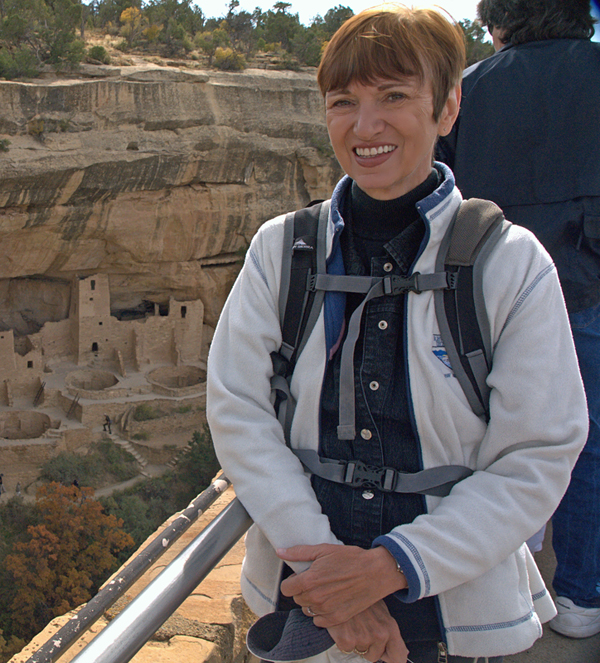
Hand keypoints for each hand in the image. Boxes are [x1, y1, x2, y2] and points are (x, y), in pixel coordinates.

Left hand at [277, 543, 406, 627]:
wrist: (375, 572)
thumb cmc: (350, 558)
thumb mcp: (324, 549)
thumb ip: (299, 552)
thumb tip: (280, 552)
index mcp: (309, 581)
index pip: (286, 589)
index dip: (292, 582)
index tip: (301, 578)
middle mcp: (315, 598)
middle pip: (297, 599)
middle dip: (303, 590)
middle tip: (317, 581)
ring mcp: (326, 610)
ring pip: (308, 610)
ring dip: (313, 601)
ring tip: (326, 590)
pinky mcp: (337, 619)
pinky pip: (319, 620)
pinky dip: (322, 612)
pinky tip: (332, 600)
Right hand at [327, 600, 408, 662]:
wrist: (338, 585)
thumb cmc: (361, 595)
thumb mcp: (380, 609)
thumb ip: (390, 632)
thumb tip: (404, 654)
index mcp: (390, 627)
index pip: (399, 657)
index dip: (392, 659)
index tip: (386, 658)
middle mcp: (379, 634)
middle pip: (375, 656)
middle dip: (368, 647)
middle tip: (362, 628)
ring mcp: (362, 638)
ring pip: (360, 652)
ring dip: (355, 641)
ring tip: (352, 623)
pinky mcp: (346, 640)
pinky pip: (346, 649)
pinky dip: (343, 639)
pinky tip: (344, 624)